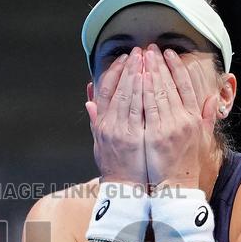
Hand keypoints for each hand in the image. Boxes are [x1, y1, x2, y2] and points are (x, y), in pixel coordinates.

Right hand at [85, 47, 147, 184]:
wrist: (125, 190)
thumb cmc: (115, 167)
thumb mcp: (99, 143)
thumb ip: (96, 119)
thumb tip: (89, 98)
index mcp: (101, 124)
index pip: (106, 90)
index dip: (115, 72)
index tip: (123, 59)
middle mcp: (110, 125)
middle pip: (120, 89)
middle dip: (130, 67)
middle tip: (139, 51)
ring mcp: (124, 131)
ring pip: (131, 95)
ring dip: (139, 73)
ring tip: (147, 57)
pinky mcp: (138, 137)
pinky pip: (142, 108)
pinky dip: (145, 91)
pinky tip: (151, 77)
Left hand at [142, 45, 218, 188]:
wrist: (176, 187)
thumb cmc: (185, 163)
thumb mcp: (201, 138)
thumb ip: (206, 117)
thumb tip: (213, 99)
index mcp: (194, 118)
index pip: (186, 86)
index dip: (177, 68)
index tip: (169, 53)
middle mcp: (184, 119)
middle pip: (170, 85)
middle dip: (159, 64)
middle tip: (150, 48)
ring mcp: (169, 126)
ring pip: (158, 92)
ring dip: (149, 72)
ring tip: (141, 56)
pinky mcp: (155, 135)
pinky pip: (147, 107)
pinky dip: (142, 90)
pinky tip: (137, 77)